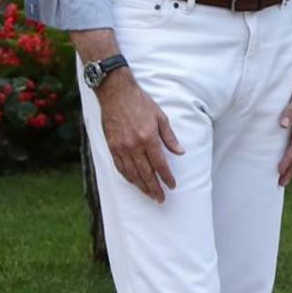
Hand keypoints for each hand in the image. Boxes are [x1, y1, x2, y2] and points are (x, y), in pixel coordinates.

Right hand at [98, 71, 182, 202]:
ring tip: (149, 195)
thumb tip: (180, 152)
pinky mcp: (111, 146)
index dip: (166, 177)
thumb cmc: (140, 102)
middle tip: (161, 198)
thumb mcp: (161, 117)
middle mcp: (133, 145)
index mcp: (148, 137)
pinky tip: (133, 182)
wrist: (116, 93)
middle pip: (145, 172)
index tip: (172, 185)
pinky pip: (119, 167)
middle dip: (154, 187)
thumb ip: (170, 137)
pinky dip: (127, 177)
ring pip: (131, 173)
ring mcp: (120, 147)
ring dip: (141, 186)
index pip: (159, 163)